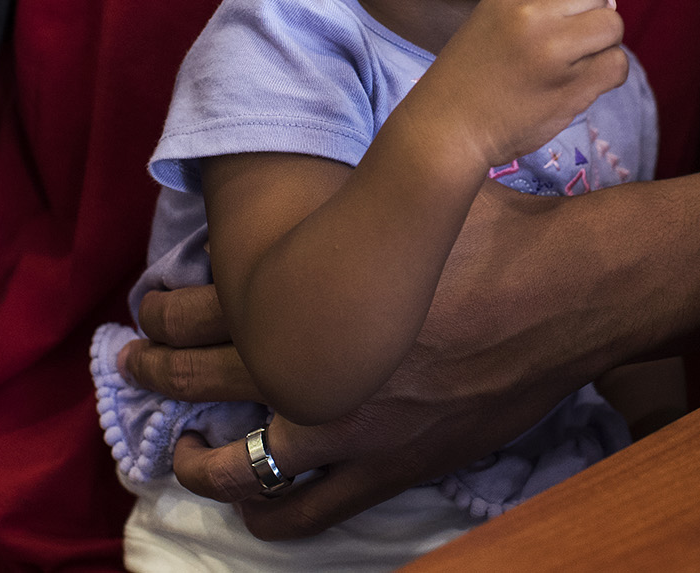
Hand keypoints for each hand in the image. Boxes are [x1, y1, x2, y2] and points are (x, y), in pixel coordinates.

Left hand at [127, 184, 642, 539]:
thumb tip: (309, 182)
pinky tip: (253, 514)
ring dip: (198, 460)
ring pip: (238, 466)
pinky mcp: (387, 471)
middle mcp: (309, 372)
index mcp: (305, 300)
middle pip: (203, 380)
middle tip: (138, 363)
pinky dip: (270, 517)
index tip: (150, 305)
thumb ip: (341, 203)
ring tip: (181, 451)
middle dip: (160, 371)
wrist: (560, 294)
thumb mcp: (399, 192)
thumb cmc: (486, 234)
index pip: (202, 309)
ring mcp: (344, 432)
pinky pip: (307, 515)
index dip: (164, 309)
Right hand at [400, 0, 627, 169]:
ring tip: (576, 70)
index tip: (566, 32)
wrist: (446, 129)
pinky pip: (617, 66)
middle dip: (597, 25)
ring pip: (613, 30)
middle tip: (576, 52)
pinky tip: (582, 87)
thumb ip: (541, 8)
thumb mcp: (490, 23)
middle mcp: (532, 18)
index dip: (579, 10)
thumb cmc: (469, 80)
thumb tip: (609, 2)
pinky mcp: (570, 87)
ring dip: (603, 50)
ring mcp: (553, 53)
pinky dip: (609, 76)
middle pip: (600, 2)